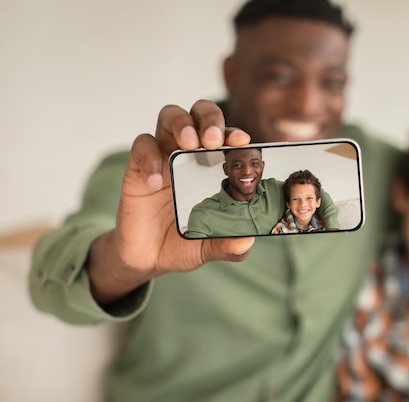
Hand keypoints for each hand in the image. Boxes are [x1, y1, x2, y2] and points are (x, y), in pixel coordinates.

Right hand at [88, 100, 253, 304]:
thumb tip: (246, 242)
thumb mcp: (208, 247)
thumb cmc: (183, 242)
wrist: (148, 258)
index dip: (234, 133)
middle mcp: (189, 153)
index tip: (242, 142)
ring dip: (181, 123)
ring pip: (170, 116)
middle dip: (209, 118)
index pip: (226, 137)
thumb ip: (228, 245)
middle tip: (213, 140)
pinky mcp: (137, 167)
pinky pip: (141, 147)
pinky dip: (149, 158)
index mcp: (213, 165)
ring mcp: (163, 156)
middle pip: (199, 113)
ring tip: (189, 143)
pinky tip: (155, 181)